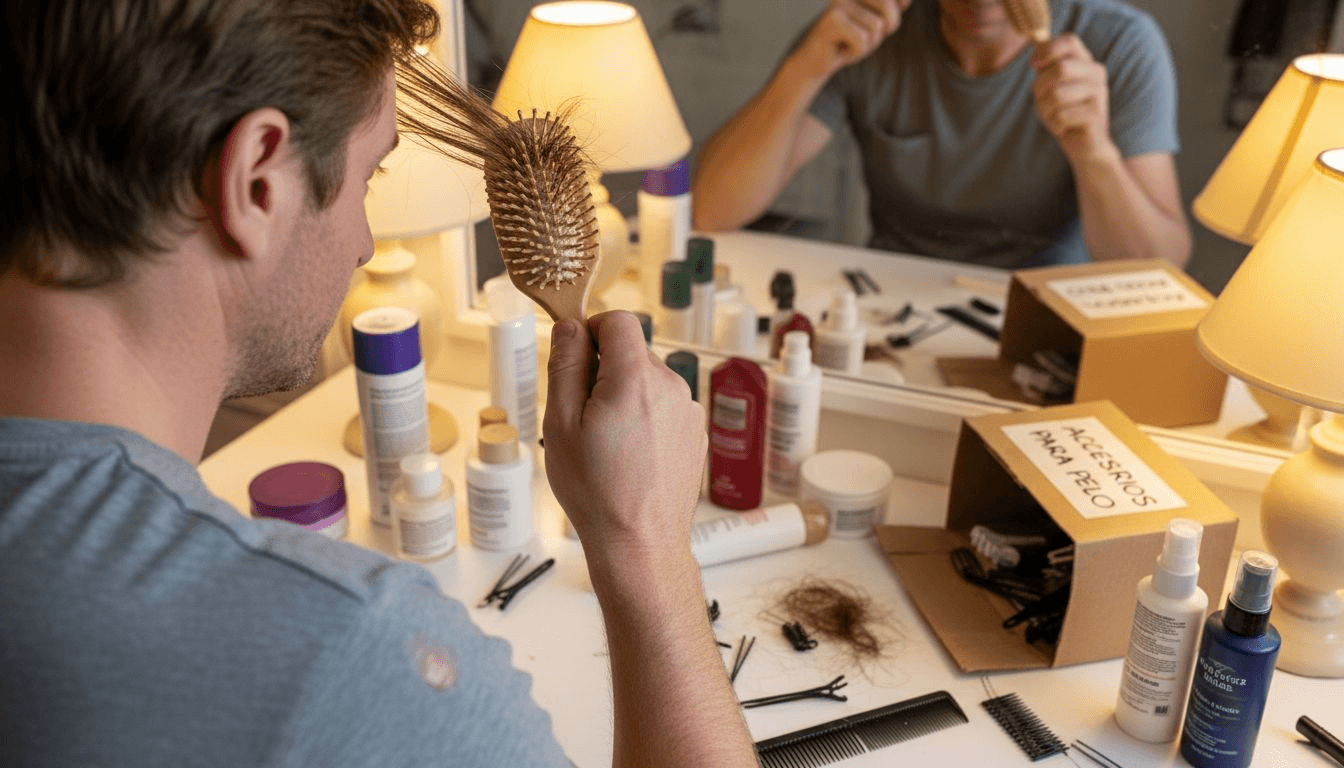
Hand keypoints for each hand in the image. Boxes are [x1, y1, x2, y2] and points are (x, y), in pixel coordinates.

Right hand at [543, 312, 706, 558]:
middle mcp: (671, 387)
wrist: (640, 543)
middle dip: (604, 372)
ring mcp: (688, 411)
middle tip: (583, 418)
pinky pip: (663, 407)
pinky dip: (645, 419)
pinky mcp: (694, 433)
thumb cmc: (596, 491)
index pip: (619, 321)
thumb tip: (571, 327)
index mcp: (636, 379)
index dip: (593, 332)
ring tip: (607, 444)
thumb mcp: (561, 423)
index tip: (577, 359)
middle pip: (632, 353)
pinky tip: (630, 456)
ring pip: (648, 382)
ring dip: (625, 397)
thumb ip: (566, 366)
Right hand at [792, 0, 909, 79]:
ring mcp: (839, 3)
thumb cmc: (848, 42)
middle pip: (888, 7)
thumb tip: (907, 1)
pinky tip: (842, 50)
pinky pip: (862, 39)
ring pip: (876, 26)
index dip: (895, 12)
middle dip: (888, 27)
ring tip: (851, 43)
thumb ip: (892, 9)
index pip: (891, 0)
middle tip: (868, 36)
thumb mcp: (877, 24)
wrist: (817, 61)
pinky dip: (857, 52)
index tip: (895, 14)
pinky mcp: (831, 20)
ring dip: (868, 43)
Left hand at [1031, 34, 1118, 162]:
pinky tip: (1063, 128)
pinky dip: (1054, 125)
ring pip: (1057, 94)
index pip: (1069, 41)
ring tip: (1054, 117)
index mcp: (1086, 62)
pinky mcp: (1096, 114)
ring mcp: (1099, 93)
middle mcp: (1097, 73)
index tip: (1034, 65)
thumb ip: (1045, 69)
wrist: (1085, 146)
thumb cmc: (1064, 114)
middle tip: (1042, 101)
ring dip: (1045, 110)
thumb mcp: (1051, 88)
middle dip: (1040, 87)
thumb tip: (1035, 58)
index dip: (1047, 50)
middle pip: (1060, 68)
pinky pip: (1061, 115)